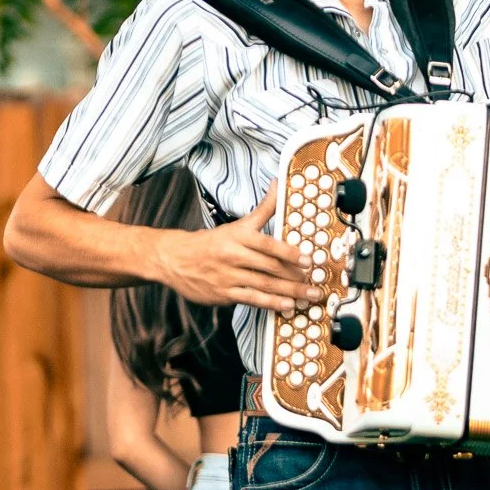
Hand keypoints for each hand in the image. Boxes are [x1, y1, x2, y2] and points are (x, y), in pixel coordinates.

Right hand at [153, 185, 317, 314]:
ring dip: (289, 292)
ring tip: (308, 295)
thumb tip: (279, 183)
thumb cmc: (211, 242)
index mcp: (238, 236)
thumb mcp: (237, 224)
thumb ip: (263, 208)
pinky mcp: (224, 293)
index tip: (308, 260)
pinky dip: (270, 303)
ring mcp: (228, 276)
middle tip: (315, 282)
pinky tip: (287, 305)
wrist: (174, 259)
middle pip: (269, 267)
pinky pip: (251, 299)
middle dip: (295, 276)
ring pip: (263, 285)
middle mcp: (233, 256)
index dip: (289, 253)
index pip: (267, 244)